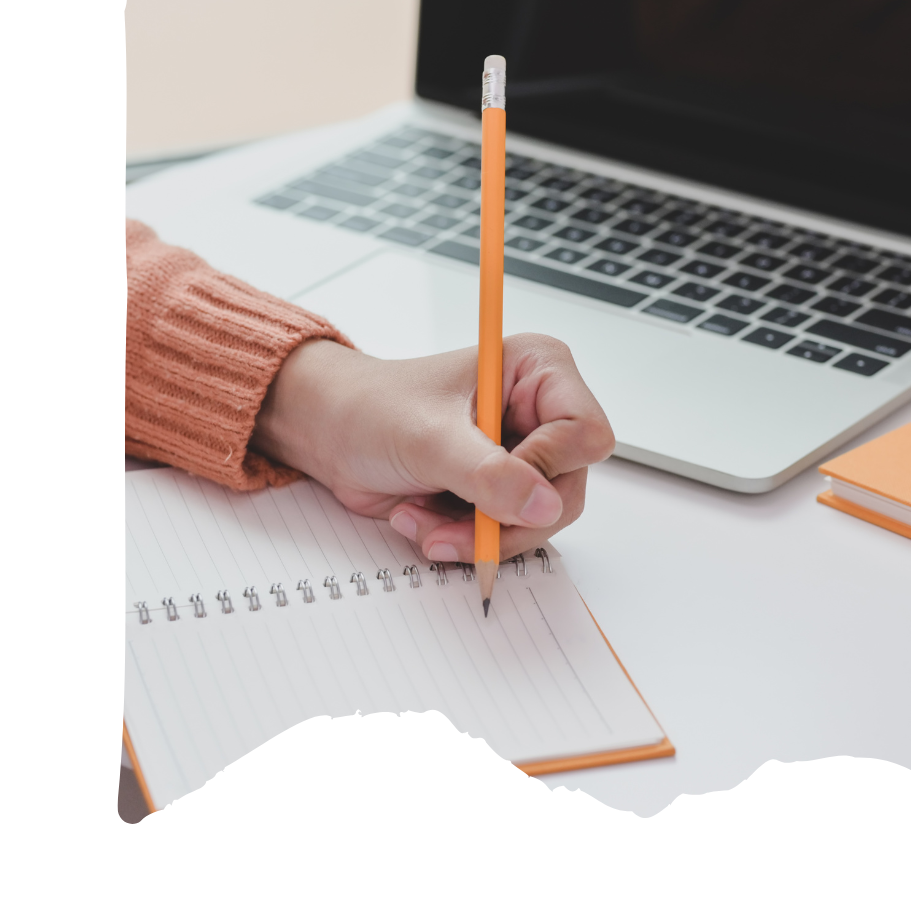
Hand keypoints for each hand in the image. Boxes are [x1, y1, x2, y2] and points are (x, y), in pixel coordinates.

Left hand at [250, 334, 615, 562]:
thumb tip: (544, 505)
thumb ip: (487, 472)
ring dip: (476, 534)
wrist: (325, 431)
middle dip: (502, 518)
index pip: (585, 434)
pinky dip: (464, 539)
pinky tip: (420, 519)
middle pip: (566, 489)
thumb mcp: (426, 438)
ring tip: (419, 519)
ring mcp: (521, 455)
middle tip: (447, 527)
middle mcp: (539, 413)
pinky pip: (507, 534)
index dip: (545, 468)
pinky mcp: (498, 490)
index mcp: (538, 371)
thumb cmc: (368, 408)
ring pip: (537, 521)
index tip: (493, 481)